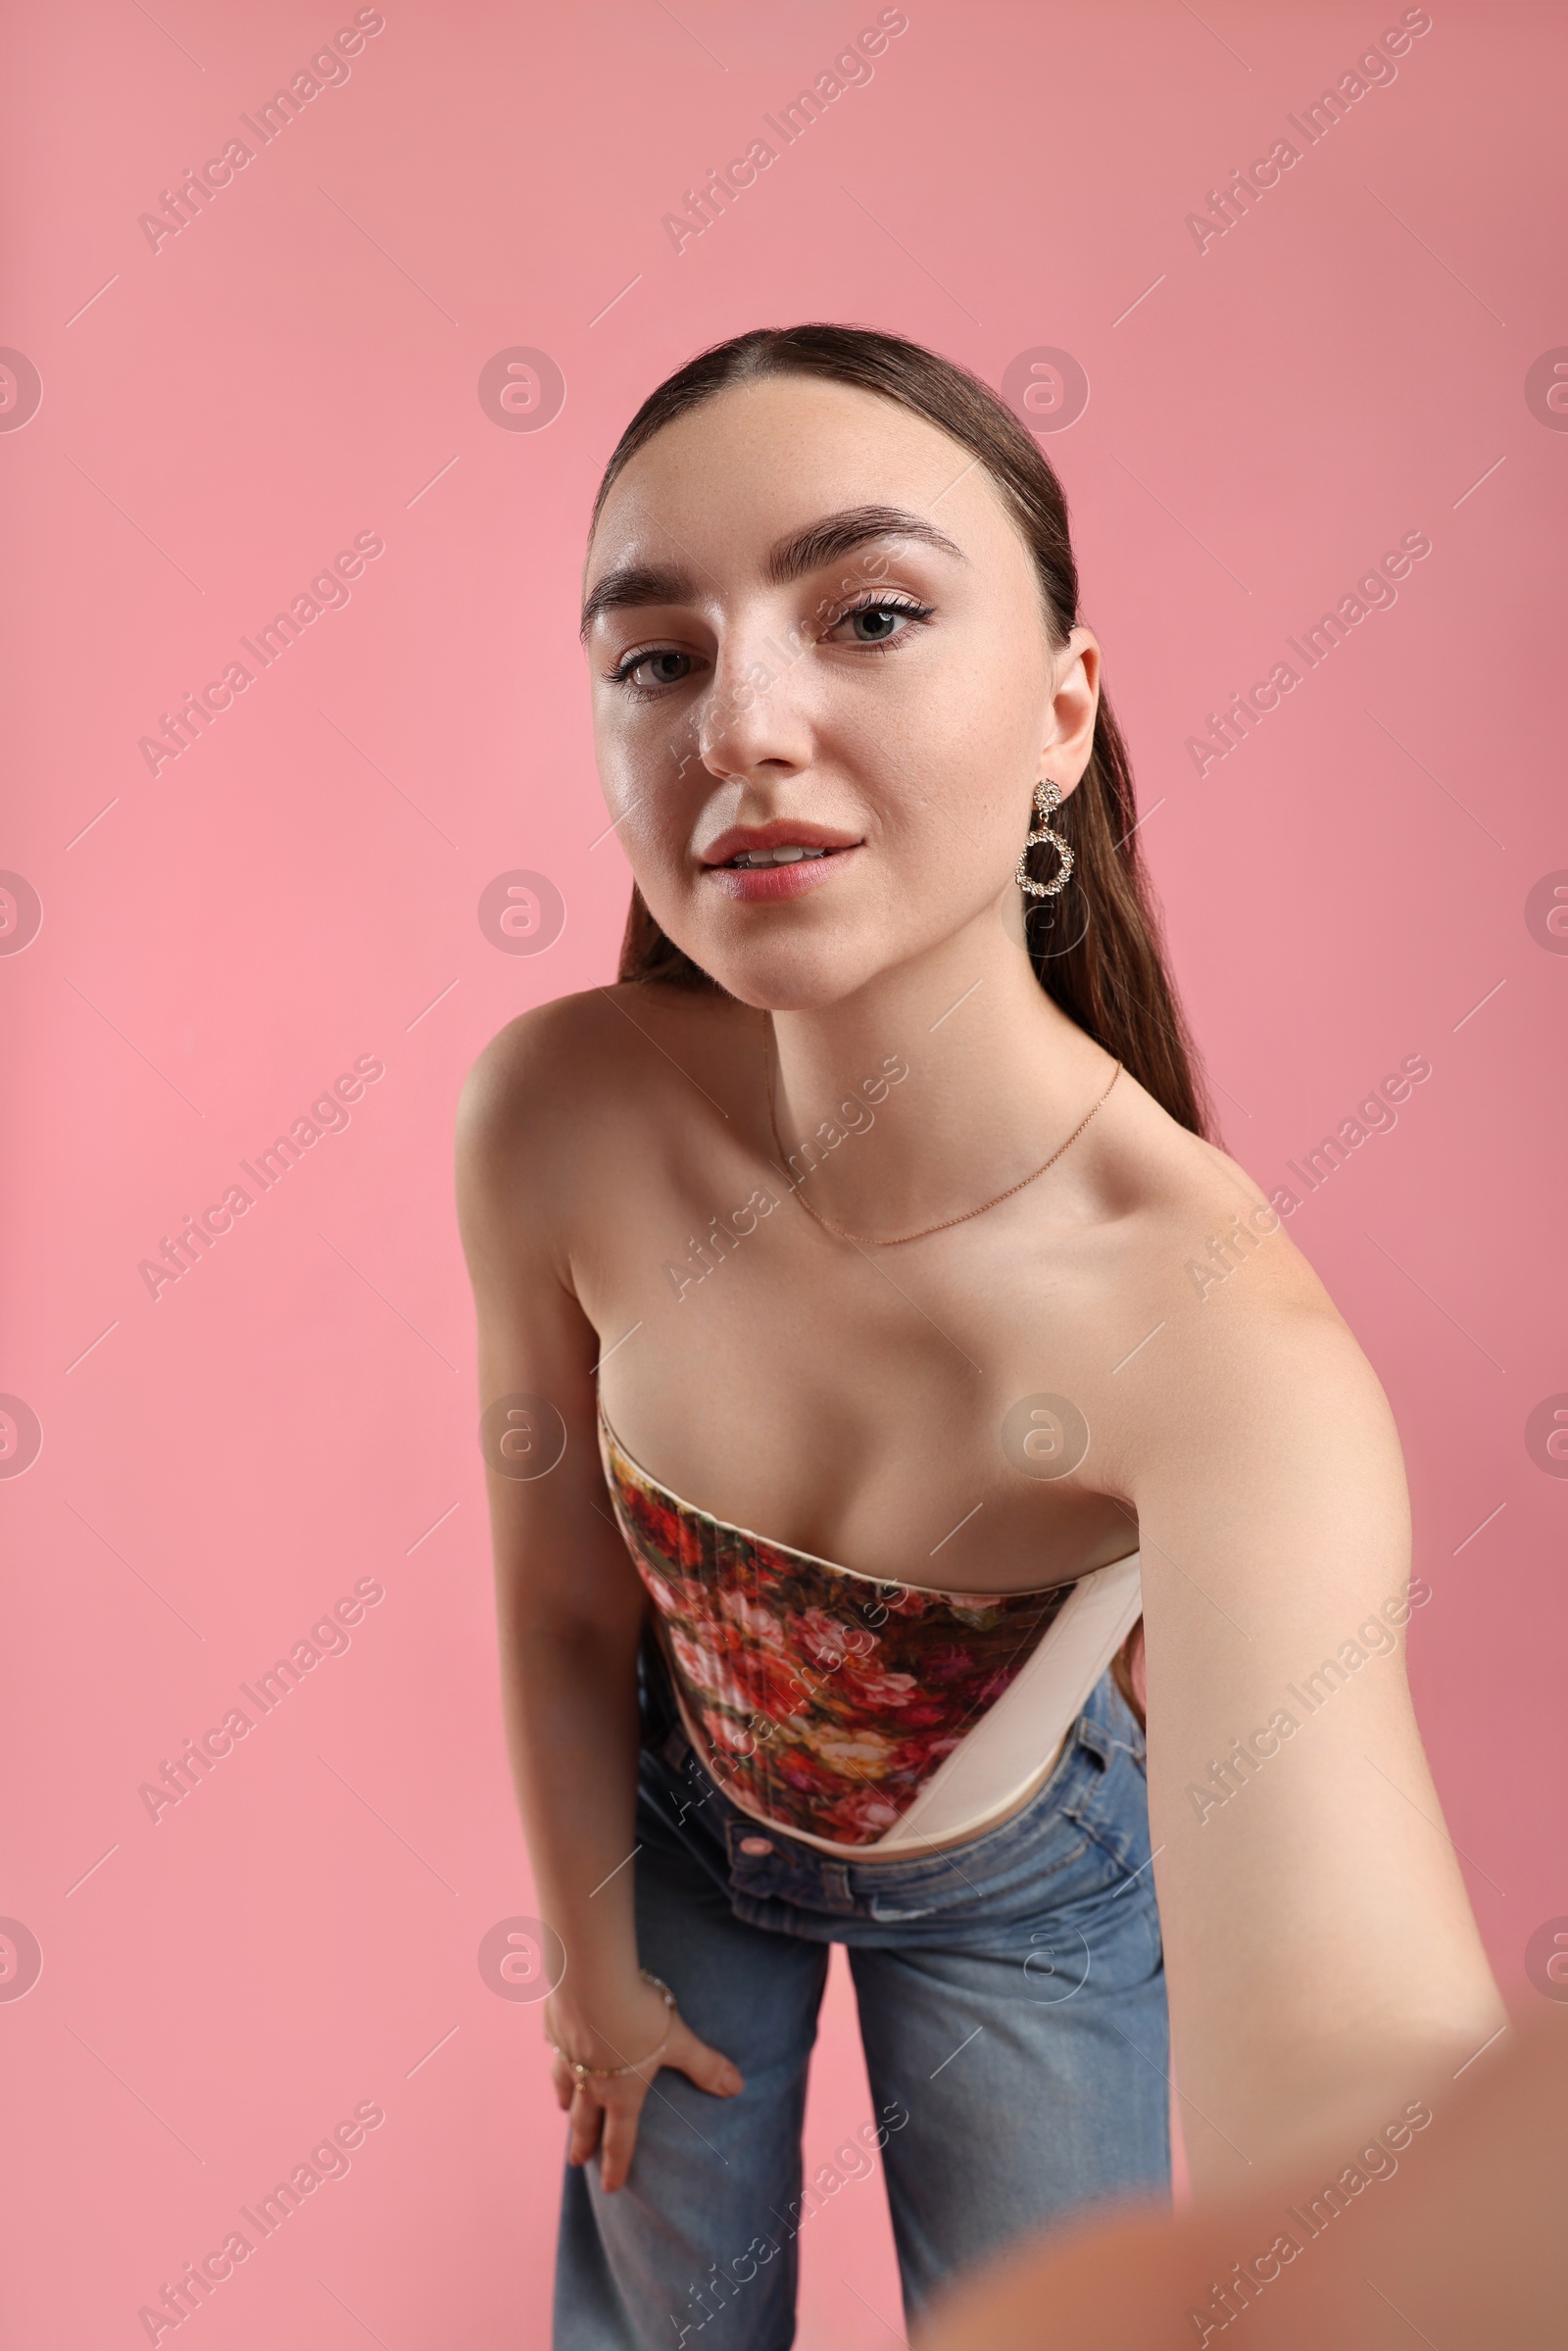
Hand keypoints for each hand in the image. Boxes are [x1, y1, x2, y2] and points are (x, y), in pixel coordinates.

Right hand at [547, 1977, 743, 2192]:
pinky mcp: (554, 2029)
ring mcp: (567, 2057)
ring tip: (564, 2110)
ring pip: (565, 2087)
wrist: (591, 1980)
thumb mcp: (678, 2040)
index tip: (610, 2188)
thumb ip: (704, 2066)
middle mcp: (590, 2083)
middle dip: (582, 2143)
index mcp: (621, 2092)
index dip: (617, 2165)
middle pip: (585, 2121)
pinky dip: (556, 2053)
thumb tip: (737, 2087)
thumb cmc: (638, 2014)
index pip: (620, 2139)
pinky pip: (554, 2048)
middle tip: (576, 2162)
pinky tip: (555, 2046)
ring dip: (566, 2101)